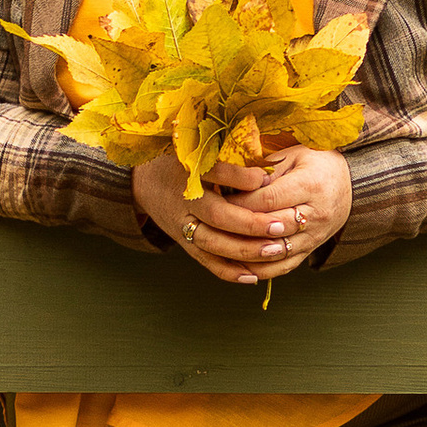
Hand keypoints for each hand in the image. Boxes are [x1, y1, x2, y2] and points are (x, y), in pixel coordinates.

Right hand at [134, 141, 351, 285]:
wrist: (145, 182)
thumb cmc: (180, 160)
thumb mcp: (198, 150)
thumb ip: (228, 159)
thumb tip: (265, 172)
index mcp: (186, 172)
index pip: (214, 174)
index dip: (239, 177)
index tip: (266, 177)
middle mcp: (183, 201)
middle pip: (217, 216)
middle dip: (251, 223)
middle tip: (280, 225)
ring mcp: (182, 226)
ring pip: (214, 244)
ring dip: (245, 250)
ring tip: (275, 250)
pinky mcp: (184, 243)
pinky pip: (206, 262)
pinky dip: (229, 271)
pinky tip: (254, 276)